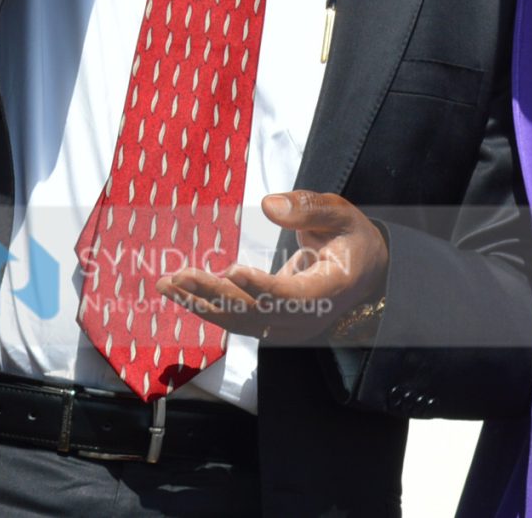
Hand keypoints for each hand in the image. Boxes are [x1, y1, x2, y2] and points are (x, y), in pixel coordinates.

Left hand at [156, 191, 388, 348]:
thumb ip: (309, 208)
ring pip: (240, 322)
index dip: (262, 288)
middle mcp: (307, 319)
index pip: (293, 298)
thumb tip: (268, 204)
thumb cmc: (351, 237)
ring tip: (167, 283)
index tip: (231, 271)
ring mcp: (288, 327)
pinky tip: (180, 290)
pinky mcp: (272, 325)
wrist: (364, 272)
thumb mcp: (340, 213)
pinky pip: (236, 319)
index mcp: (330, 290)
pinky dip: (207, 306)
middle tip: (180, 274)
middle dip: (216, 295)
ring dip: (201, 304)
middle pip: (257, 313)